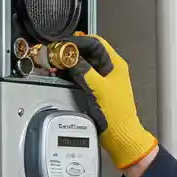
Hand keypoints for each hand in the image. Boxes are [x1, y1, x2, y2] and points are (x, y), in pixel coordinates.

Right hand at [56, 33, 157, 169]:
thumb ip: (84, 71)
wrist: (120, 136)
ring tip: (57, 63)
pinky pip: (81, 76)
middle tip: (57, 53)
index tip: (63, 44)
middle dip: (71, 51)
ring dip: (70, 62)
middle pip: (88, 52)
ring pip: (83, 64)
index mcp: (115, 65)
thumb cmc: (117, 115)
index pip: (96, 42)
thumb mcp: (99, 89)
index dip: (78, 41)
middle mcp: (109, 70)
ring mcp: (103, 80)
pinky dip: (71, 73)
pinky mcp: (96, 90)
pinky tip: (62, 75)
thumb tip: (71, 58)